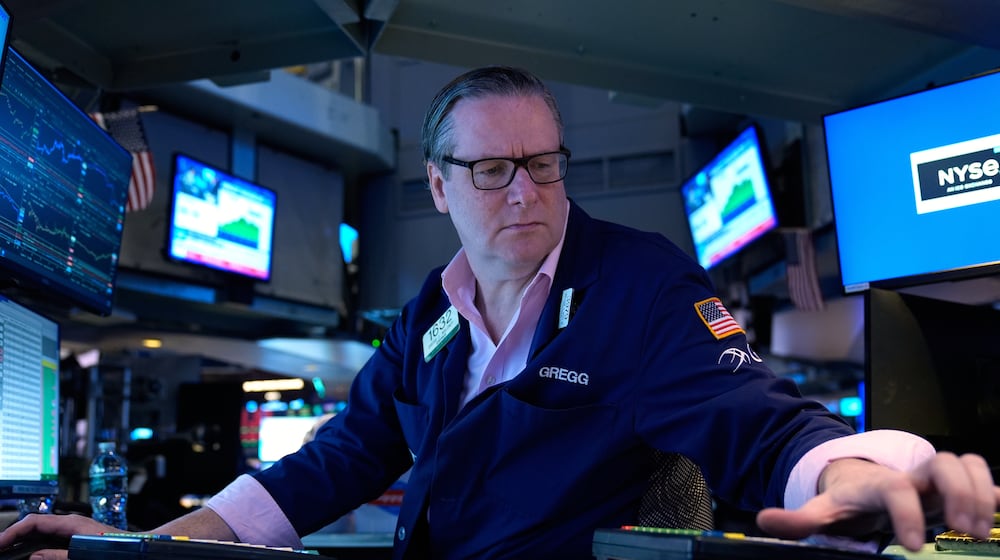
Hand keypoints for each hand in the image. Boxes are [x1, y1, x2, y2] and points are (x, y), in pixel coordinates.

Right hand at [0, 513, 118, 559]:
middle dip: (15, 536)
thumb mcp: (84, 554)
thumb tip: (33, 557)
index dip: (13, 532)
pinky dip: (37, 544)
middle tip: (0, 549)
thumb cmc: (119, 548)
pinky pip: (52, 537)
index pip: (34, 522)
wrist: (140, 546)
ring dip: (24, 541)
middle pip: (35, 525)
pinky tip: (31, 552)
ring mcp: (75, 529)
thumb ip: (58, 556)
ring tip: (9, 550)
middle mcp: (72, 523)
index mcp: (72, 523)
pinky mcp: (78, 537)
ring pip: (42, 532)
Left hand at [756, 452, 999, 550]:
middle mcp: (910, 476)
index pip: (894, 489)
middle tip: (965, 529)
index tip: (912, 546)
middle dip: (958, 492)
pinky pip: (980, 474)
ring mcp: (934, 478)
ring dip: (979, 491)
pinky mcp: (953, 485)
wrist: (860, 481)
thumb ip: (798, 520)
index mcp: (876, 484)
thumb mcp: (821, 512)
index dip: (906, 513)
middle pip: (941, 463)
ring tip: (979, 529)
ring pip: (965, 462)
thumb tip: (763, 520)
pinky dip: (991, 491)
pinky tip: (995, 515)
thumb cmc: (846, 501)